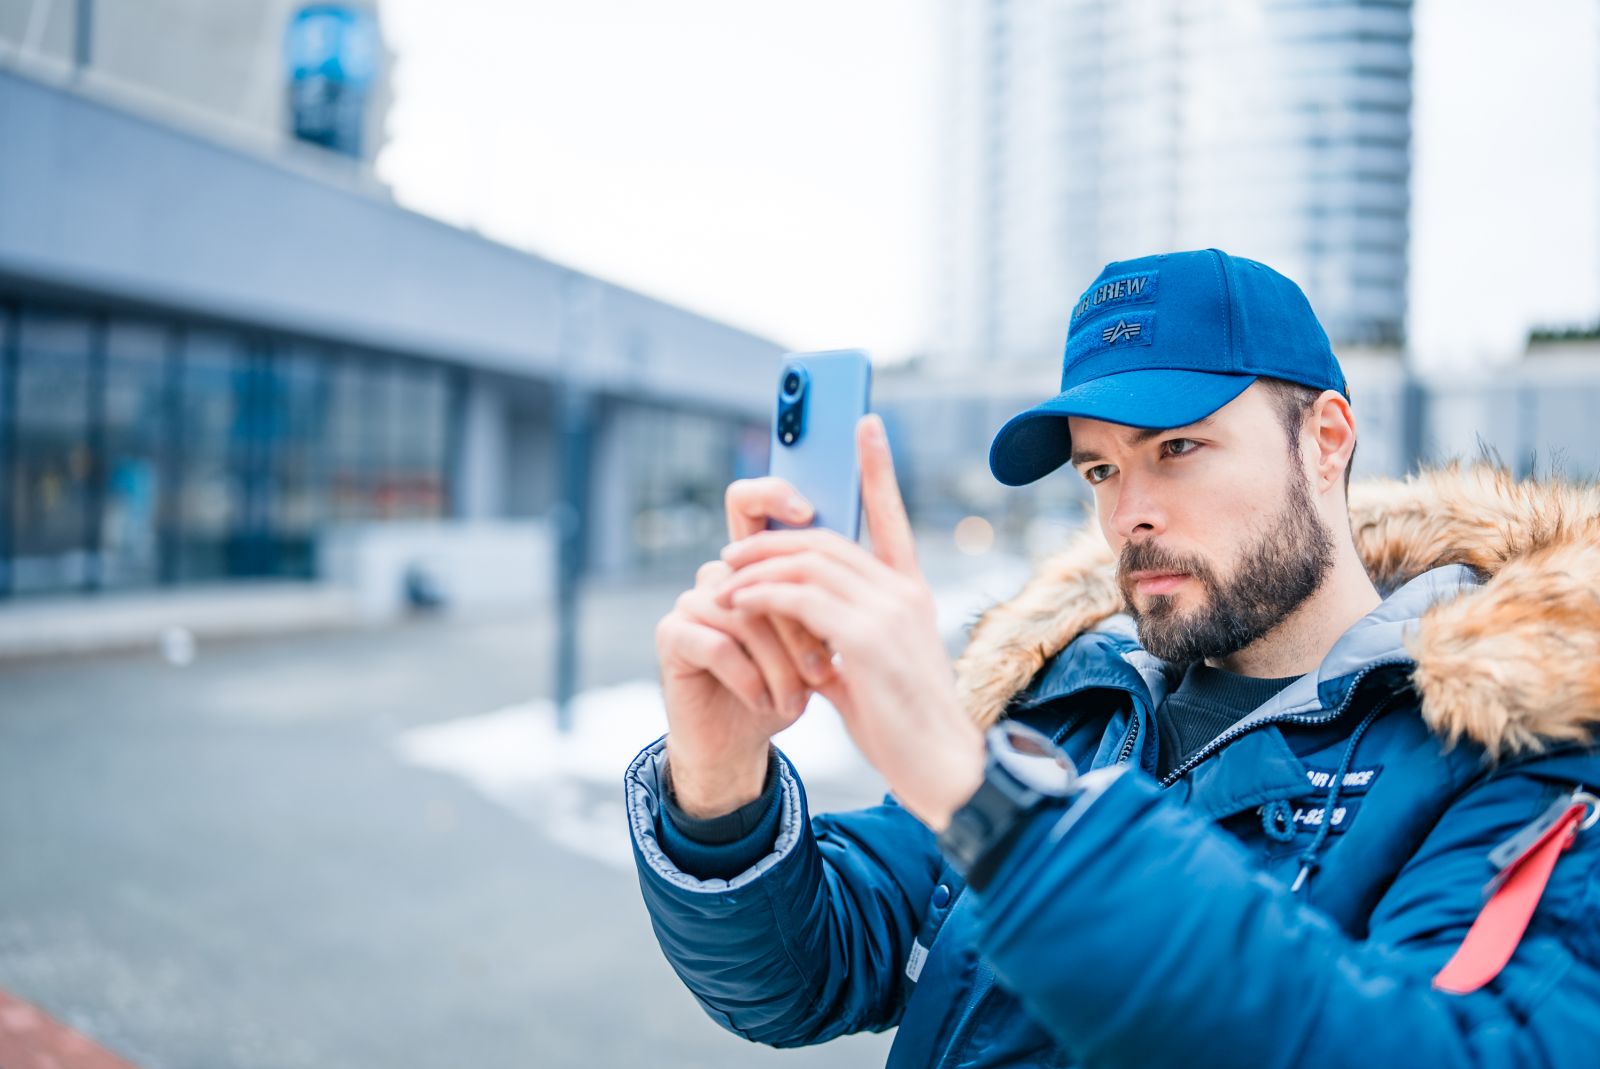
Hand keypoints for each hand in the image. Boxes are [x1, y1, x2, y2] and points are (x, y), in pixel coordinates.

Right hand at [653, 478, 834, 818]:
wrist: (745, 742)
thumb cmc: (787, 687)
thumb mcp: (821, 640)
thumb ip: (831, 598)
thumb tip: (866, 564)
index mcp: (758, 565)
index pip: (756, 504)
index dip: (775, 493)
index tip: (807, 507)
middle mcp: (722, 572)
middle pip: (757, 564)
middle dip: (799, 623)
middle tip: (826, 669)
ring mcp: (694, 600)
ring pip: (746, 612)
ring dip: (780, 663)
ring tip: (798, 698)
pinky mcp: (672, 634)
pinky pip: (716, 643)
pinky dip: (749, 677)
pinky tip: (765, 702)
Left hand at [712, 414, 984, 830]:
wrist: (942, 771)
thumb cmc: (904, 728)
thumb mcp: (867, 672)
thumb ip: (836, 639)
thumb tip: (794, 629)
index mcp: (911, 593)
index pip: (891, 515)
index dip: (878, 467)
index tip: (865, 423)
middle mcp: (904, 591)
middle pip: (827, 539)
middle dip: (771, 537)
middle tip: (731, 551)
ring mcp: (891, 611)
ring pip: (810, 562)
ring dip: (758, 566)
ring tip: (725, 579)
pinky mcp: (870, 638)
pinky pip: (801, 598)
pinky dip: (764, 594)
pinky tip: (740, 601)